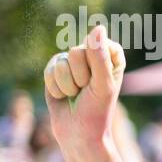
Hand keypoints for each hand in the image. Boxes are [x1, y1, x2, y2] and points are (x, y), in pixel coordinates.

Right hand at [43, 25, 126, 158]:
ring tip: (76, 95)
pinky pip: (49, 69)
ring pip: (62, 60)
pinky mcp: (56, 70)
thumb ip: (99, 57)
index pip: (100, 44)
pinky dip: (55, 87)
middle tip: (87, 92)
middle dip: (80, 77)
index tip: (101, 83)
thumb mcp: (102, 85)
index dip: (97, 66)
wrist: (78, 133)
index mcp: (112, 56)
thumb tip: (97, 27)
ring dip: (67, 84)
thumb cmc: (97, 111)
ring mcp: (74, 62)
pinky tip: (63, 96)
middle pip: (77, 51)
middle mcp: (93, 55)